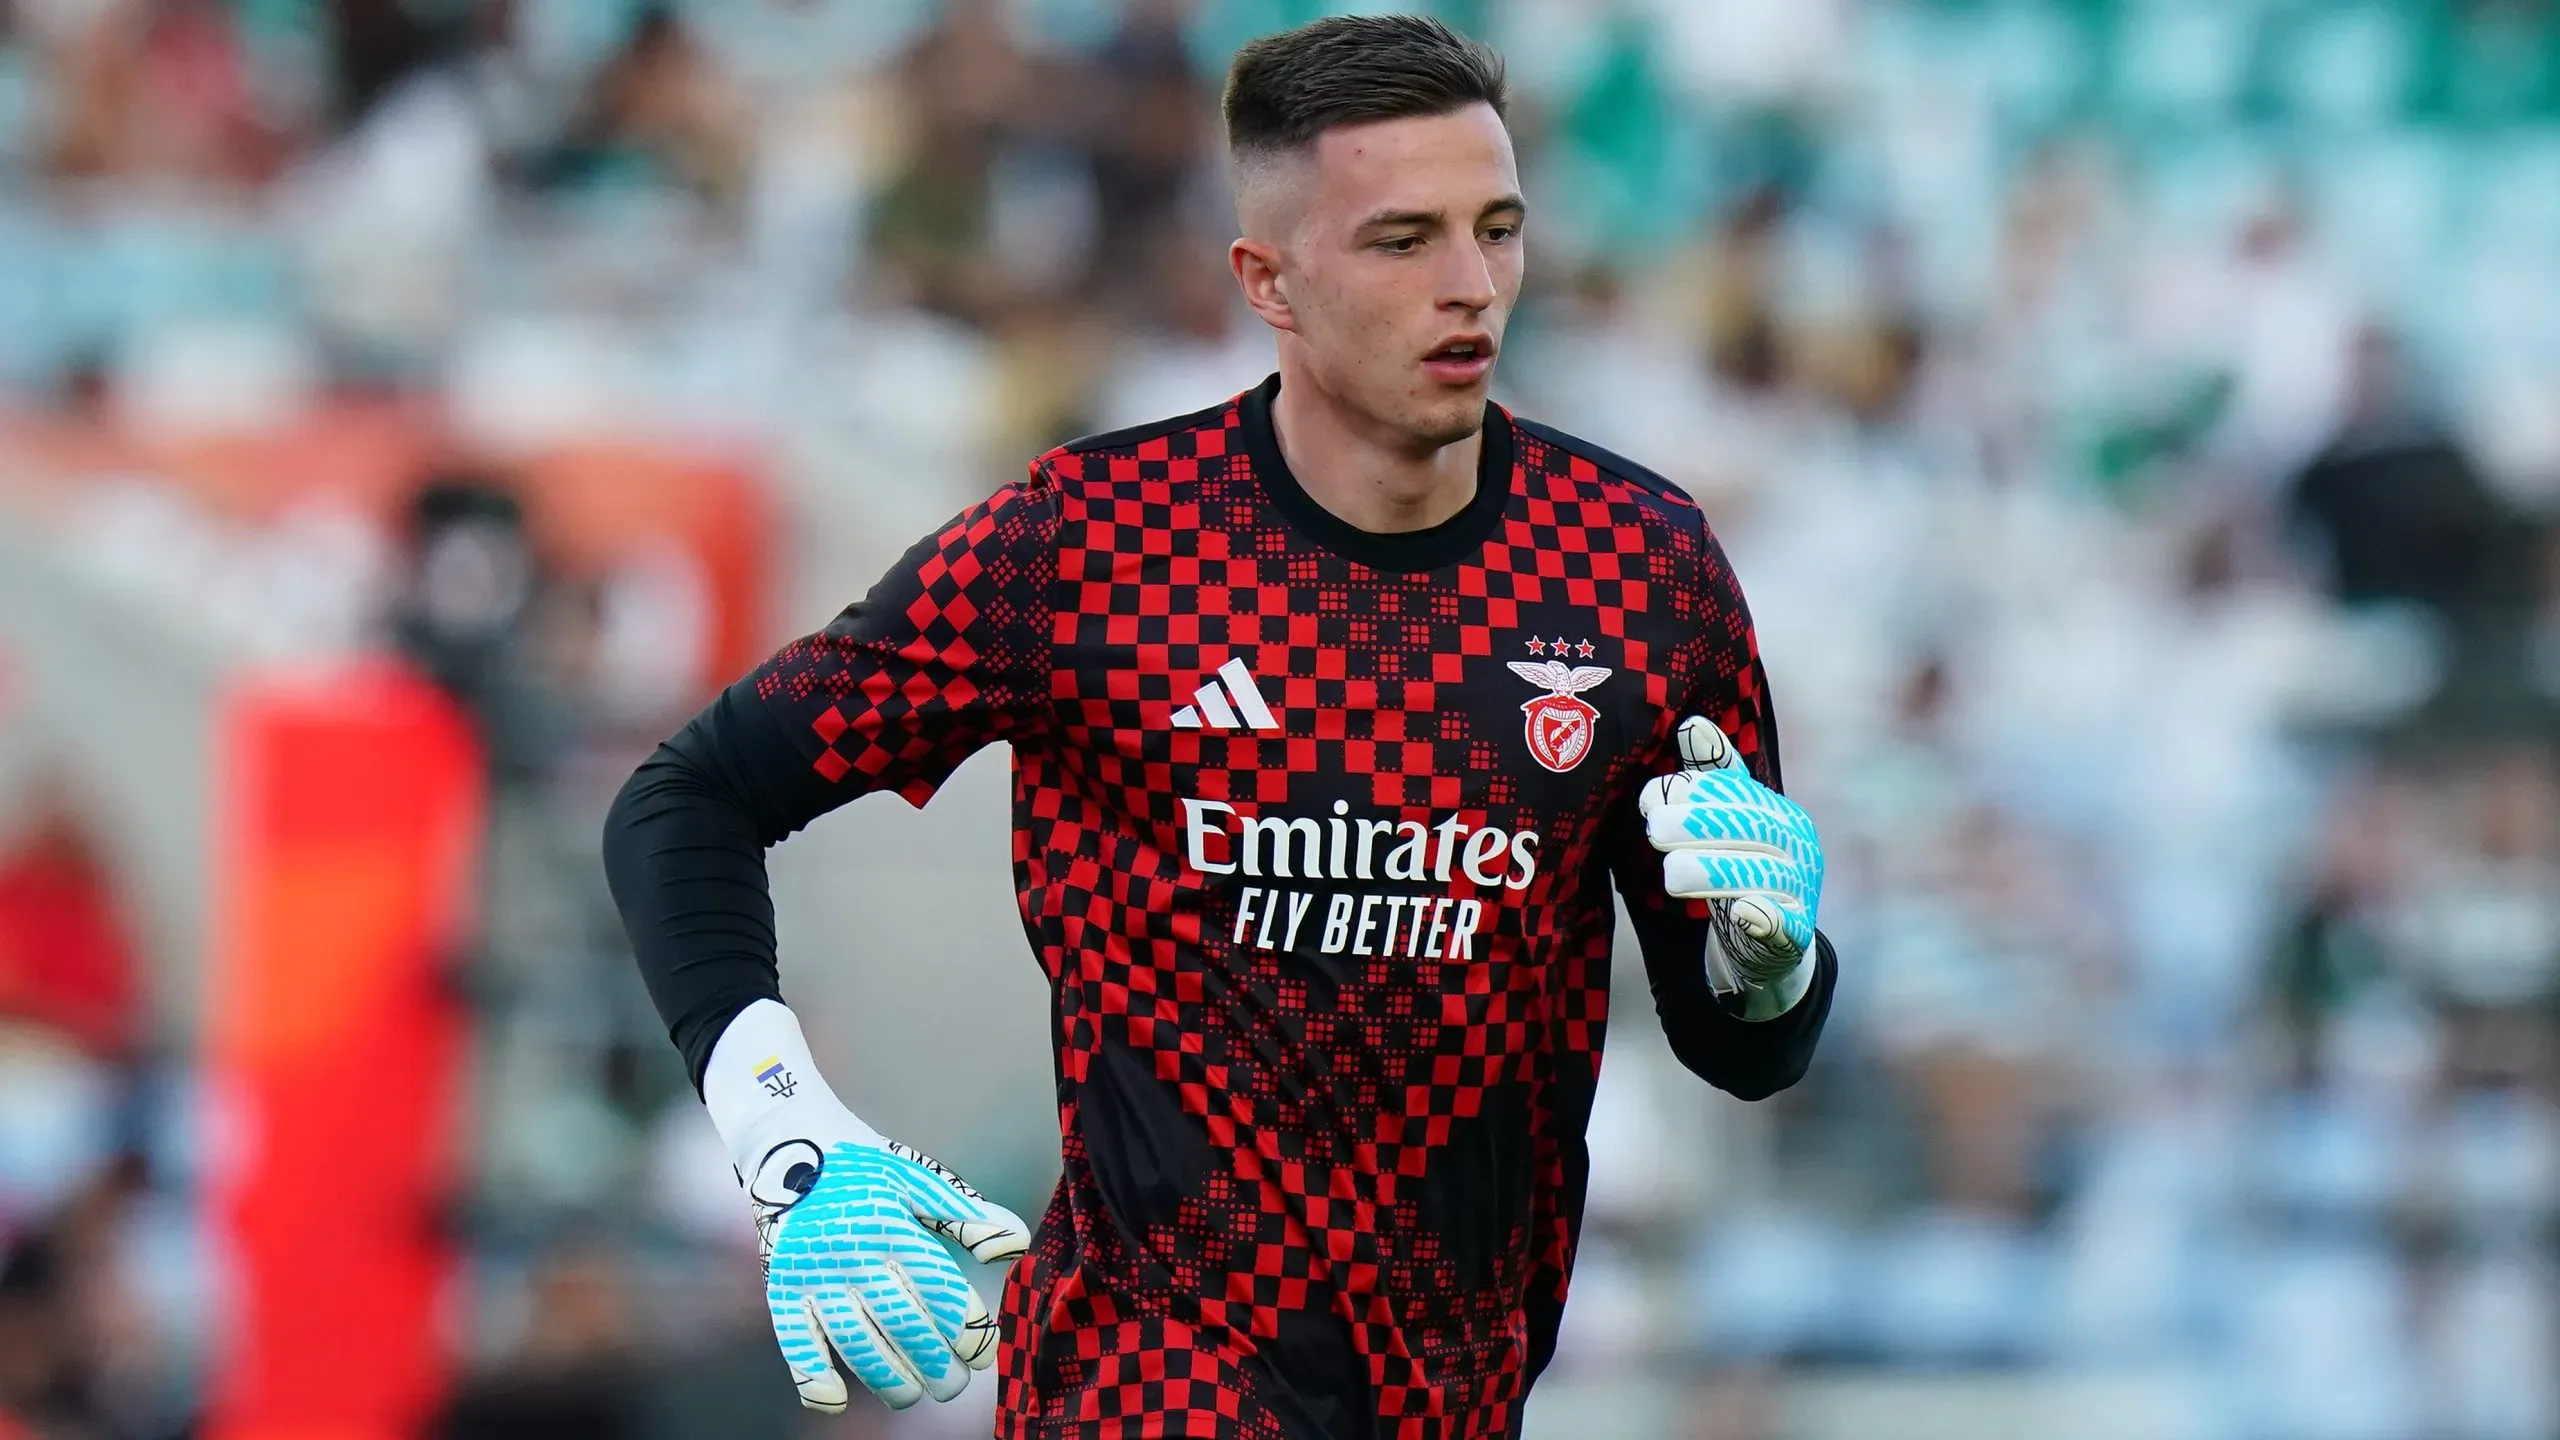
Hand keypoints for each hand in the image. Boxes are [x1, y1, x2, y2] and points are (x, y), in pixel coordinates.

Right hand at [743, 1119, 1031, 1411]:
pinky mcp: (782, 1287)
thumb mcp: (921, 1179)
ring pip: (856, 1341)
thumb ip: (969, 1217)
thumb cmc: (866, 1169)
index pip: (937, 1289)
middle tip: (953, 1386)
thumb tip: (1017, 1247)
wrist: (790, 1145)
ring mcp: (814, 1274)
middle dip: (935, 1364)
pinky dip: (812, 1375)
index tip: (983, 1352)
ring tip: (912, 1396)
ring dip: (888, 1377)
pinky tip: (837, 1401)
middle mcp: (853, 1253)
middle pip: (901, 1323)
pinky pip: (795, 1340)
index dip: (965, 1328)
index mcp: (893, 1226)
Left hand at [1638, 715, 1824, 990]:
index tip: (1647, 800)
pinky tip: (1743, 912)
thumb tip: (1692, 725)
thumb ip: (1712, 779)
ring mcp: (1800, 890)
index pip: (1739, 794)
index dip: (1694, 793)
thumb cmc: (1738, 868)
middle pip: (1751, 829)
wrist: (1768, 945)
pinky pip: (1786, 925)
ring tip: (1672, 874)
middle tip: (1653, 831)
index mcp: (1778, 813)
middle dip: (1699, 827)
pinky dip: (1766, 918)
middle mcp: (1797, 846)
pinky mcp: (1795, 936)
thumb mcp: (1727, 823)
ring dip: (1716, 871)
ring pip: (1763, 875)